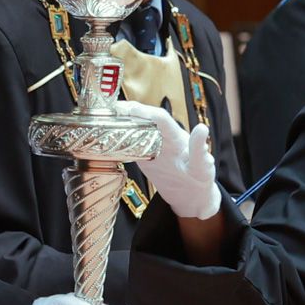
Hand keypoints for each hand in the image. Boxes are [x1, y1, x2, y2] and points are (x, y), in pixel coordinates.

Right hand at [111, 100, 220, 220]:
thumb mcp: (202, 167)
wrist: (193, 194)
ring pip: (136, 129)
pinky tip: (105, 136)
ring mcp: (153, 146)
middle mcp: (164, 137)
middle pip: (144, 118)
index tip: (129, 110)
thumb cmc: (201, 178)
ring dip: (121, 122)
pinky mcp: (144, 157)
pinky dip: (119, 139)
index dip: (145, 112)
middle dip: (127, 112)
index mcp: (177, 137)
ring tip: (102, 119)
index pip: (160, 118)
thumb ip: (199, 149)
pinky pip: (131, 145)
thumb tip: (202, 129)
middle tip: (108, 111)